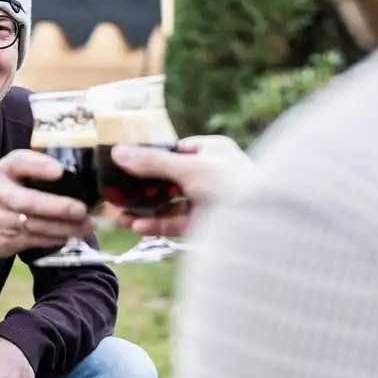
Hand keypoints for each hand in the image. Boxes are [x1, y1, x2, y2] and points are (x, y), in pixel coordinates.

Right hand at [0, 149, 91, 257]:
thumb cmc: (8, 189)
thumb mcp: (16, 171)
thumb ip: (38, 166)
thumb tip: (76, 173)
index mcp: (4, 171)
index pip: (18, 163)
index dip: (39, 166)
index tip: (59, 171)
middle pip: (28, 202)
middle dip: (58, 207)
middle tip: (81, 209)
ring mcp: (0, 220)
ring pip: (36, 226)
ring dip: (64, 227)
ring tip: (87, 225)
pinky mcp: (6, 242)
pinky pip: (35, 240)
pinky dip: (56, 238)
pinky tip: (71, 235)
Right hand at [112, 135, 254, 236]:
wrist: (261, 224)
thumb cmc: (232, 184)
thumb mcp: (188, 168)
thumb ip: (152, 162)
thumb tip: (118, 152)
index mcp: (213, 151)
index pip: (175, 151)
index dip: (151, 158)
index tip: (125, 165)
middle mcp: (211, 174)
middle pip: (168, 180)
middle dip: (141, 190)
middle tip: (116, 195)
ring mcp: (208, 200)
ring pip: (169, 204)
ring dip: (144, 210)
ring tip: (119, 216)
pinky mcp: (206, 224)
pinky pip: (176, 222)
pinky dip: (157, 224)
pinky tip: (137, 226)